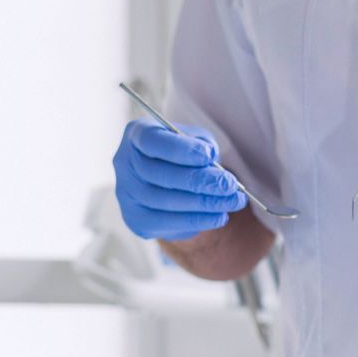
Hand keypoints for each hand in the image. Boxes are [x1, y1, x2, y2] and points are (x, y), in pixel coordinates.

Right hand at [113, 119, 248, 239]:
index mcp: (137, 134)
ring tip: (233, 201)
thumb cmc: (184, 153)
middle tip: (229, 185)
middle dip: (199, 181)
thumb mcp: (194, 139)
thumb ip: (201, 145)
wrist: (170, 180)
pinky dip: (196, 220)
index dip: (179, 150)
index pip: (151, 141)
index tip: (208, 155)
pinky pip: (166, 222)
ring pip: (163, 201)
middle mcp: (124, 163)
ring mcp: (126, 193)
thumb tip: (210, 161)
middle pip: (159, 174)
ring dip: (203, 203)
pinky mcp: (135, 219)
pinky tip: (218, 217)